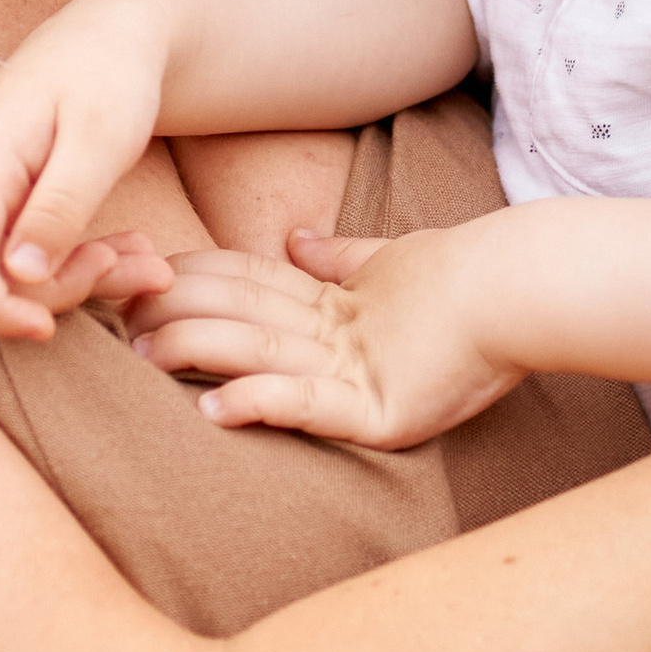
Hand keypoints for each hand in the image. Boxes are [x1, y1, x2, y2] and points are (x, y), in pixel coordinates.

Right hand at [0, 0, 180, 340]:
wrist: (109, 37)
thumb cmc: (110, 74)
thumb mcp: (102, 138)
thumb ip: (61, 206)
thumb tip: (21, 275)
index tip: (51, 329)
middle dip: (65, 289)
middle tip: (142, 265)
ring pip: (11, 271)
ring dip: (82, 278)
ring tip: (147, 257)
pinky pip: (23, 254)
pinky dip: (76, 262)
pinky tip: (124, 249)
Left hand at [126, 218, 525, 447]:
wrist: (529, 291)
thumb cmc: (471, 282)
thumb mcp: (393, 265)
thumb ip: (342, 258)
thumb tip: (298, 240)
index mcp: (337, 295)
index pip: (250, 278)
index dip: (194, 274)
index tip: (144, 273)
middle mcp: (337, 326)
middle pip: (241, 310)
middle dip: (177, 310)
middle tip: (121, 314)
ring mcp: (357, 366)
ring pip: (259, 349)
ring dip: (197, 350)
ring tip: (148, 354)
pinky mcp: (380, 412)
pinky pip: (308, 406)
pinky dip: (260, 404)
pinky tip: (217, 412)